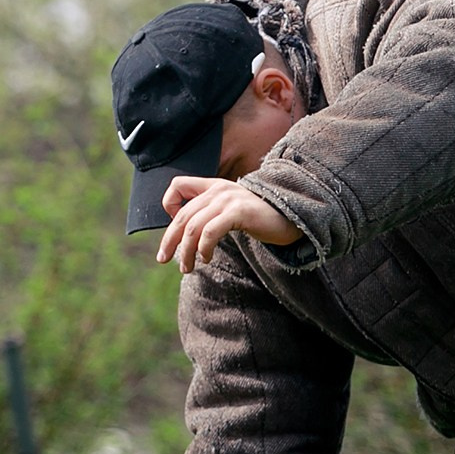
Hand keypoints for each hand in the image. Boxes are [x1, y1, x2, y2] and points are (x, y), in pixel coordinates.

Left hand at [155, 177, 299, 272]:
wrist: (290, 216)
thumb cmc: (259, 217)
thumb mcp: (231, 209)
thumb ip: (211, 212)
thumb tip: (188, 233)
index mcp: (213, 186)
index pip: (177, 186)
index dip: (168, 205)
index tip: (173, 228)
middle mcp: (218, 190)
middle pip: (182, 215)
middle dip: (170, 240)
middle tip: (164, 260)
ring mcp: (228, 200)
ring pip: (193, 228)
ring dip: (186, 252)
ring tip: (187, 267)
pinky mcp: (238, 212)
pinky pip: (210, 232)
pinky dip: (203, 249)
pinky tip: (207, 259)